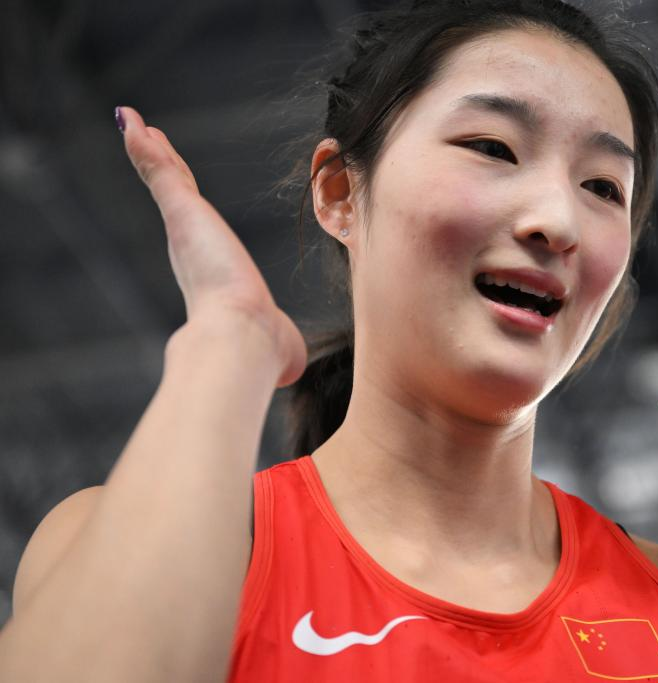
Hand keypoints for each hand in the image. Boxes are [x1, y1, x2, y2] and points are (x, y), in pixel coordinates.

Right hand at [119, 106, 306, 386]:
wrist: (243, 338)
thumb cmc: (260, 347)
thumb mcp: (277, 343)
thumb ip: (282, 348)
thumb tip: (292, 370)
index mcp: (212, 275)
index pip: (200, 232)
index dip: (190, 210)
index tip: (181, 193)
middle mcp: (193, 251)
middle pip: (178, 198)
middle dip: (164, 170)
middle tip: (148, 142)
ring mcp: (184, 230)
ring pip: (164, 179)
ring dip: (148, 150)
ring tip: (132, 124)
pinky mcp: (182, 212)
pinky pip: (160, 170)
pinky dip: (144, 146)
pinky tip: (130, 122)